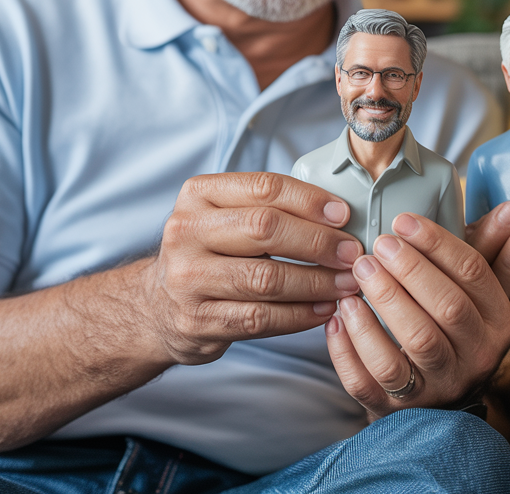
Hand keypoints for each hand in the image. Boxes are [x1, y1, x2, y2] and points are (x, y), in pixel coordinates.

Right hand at [142, 172, 363, 365]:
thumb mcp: (227, 217)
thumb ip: (271, 208)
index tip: (344, 215)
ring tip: (346, 284)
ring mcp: (187, 279)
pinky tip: (323, 310)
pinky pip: (259, 318)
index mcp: (198, 195)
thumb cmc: (211, 253)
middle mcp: (185, 231)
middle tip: (352, 253)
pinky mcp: (196, 321)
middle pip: (265, 229)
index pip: (264, 187)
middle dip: (318, 242)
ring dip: (316, 282)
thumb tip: (340, 216)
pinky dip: (299, 315)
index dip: (310, 200)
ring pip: (266, 278)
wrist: (158, 306)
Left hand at [325, 212, 509, 418]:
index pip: (474, 274)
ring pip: (416, 341)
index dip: (437, 243)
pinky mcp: (399, 409)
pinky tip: (338, 316)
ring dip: (384, 301)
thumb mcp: (475, 296)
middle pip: (448, 307)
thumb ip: (485, 250)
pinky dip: (350, 346)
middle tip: (379, 246)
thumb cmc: (453, 332)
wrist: (437, 408)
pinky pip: (372, 379)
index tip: (404, 221)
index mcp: (500, 322)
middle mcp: (477, 356)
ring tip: (359, 274)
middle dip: (410, 269)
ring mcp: (440, 386)